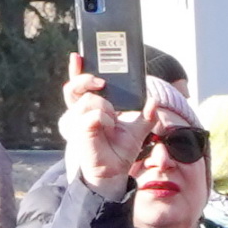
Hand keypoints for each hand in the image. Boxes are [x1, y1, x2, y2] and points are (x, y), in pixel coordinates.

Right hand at [61, 59, 140, 192]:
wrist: (114, 171)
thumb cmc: (120, 149)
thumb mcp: (138, 129)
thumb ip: (145, 115)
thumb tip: (154, 101)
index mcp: (90, 107)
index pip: (78, 85)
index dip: (76, 70)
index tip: (78, 55)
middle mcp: (80, 112)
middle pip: (74, 87)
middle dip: (87, 80)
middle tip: (102, 83)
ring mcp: (76, 121)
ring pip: (91, 100)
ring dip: (106, 109)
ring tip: (111, 124)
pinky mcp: (79, 130)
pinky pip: (94, 115)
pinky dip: (105, 120)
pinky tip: (107, 128)